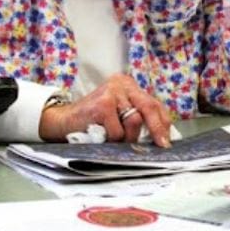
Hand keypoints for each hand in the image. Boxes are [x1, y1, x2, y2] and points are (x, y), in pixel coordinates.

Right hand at [38, 73, 172, 146]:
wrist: (62, 120)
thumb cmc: (94, 120)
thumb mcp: (119, 112)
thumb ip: (137, 116)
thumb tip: (163, 135)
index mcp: (129, 85)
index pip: (154, 103)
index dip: (163, 122)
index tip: (167, 139)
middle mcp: (122, 84)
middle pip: (149, 107)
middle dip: (157, 129)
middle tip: (162, 145)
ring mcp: (111, 93)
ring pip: (134, 121)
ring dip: (127, 137)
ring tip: (115, 138)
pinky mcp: (102, 105)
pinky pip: (117, 131)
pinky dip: (112, 139)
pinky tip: (101, 135)